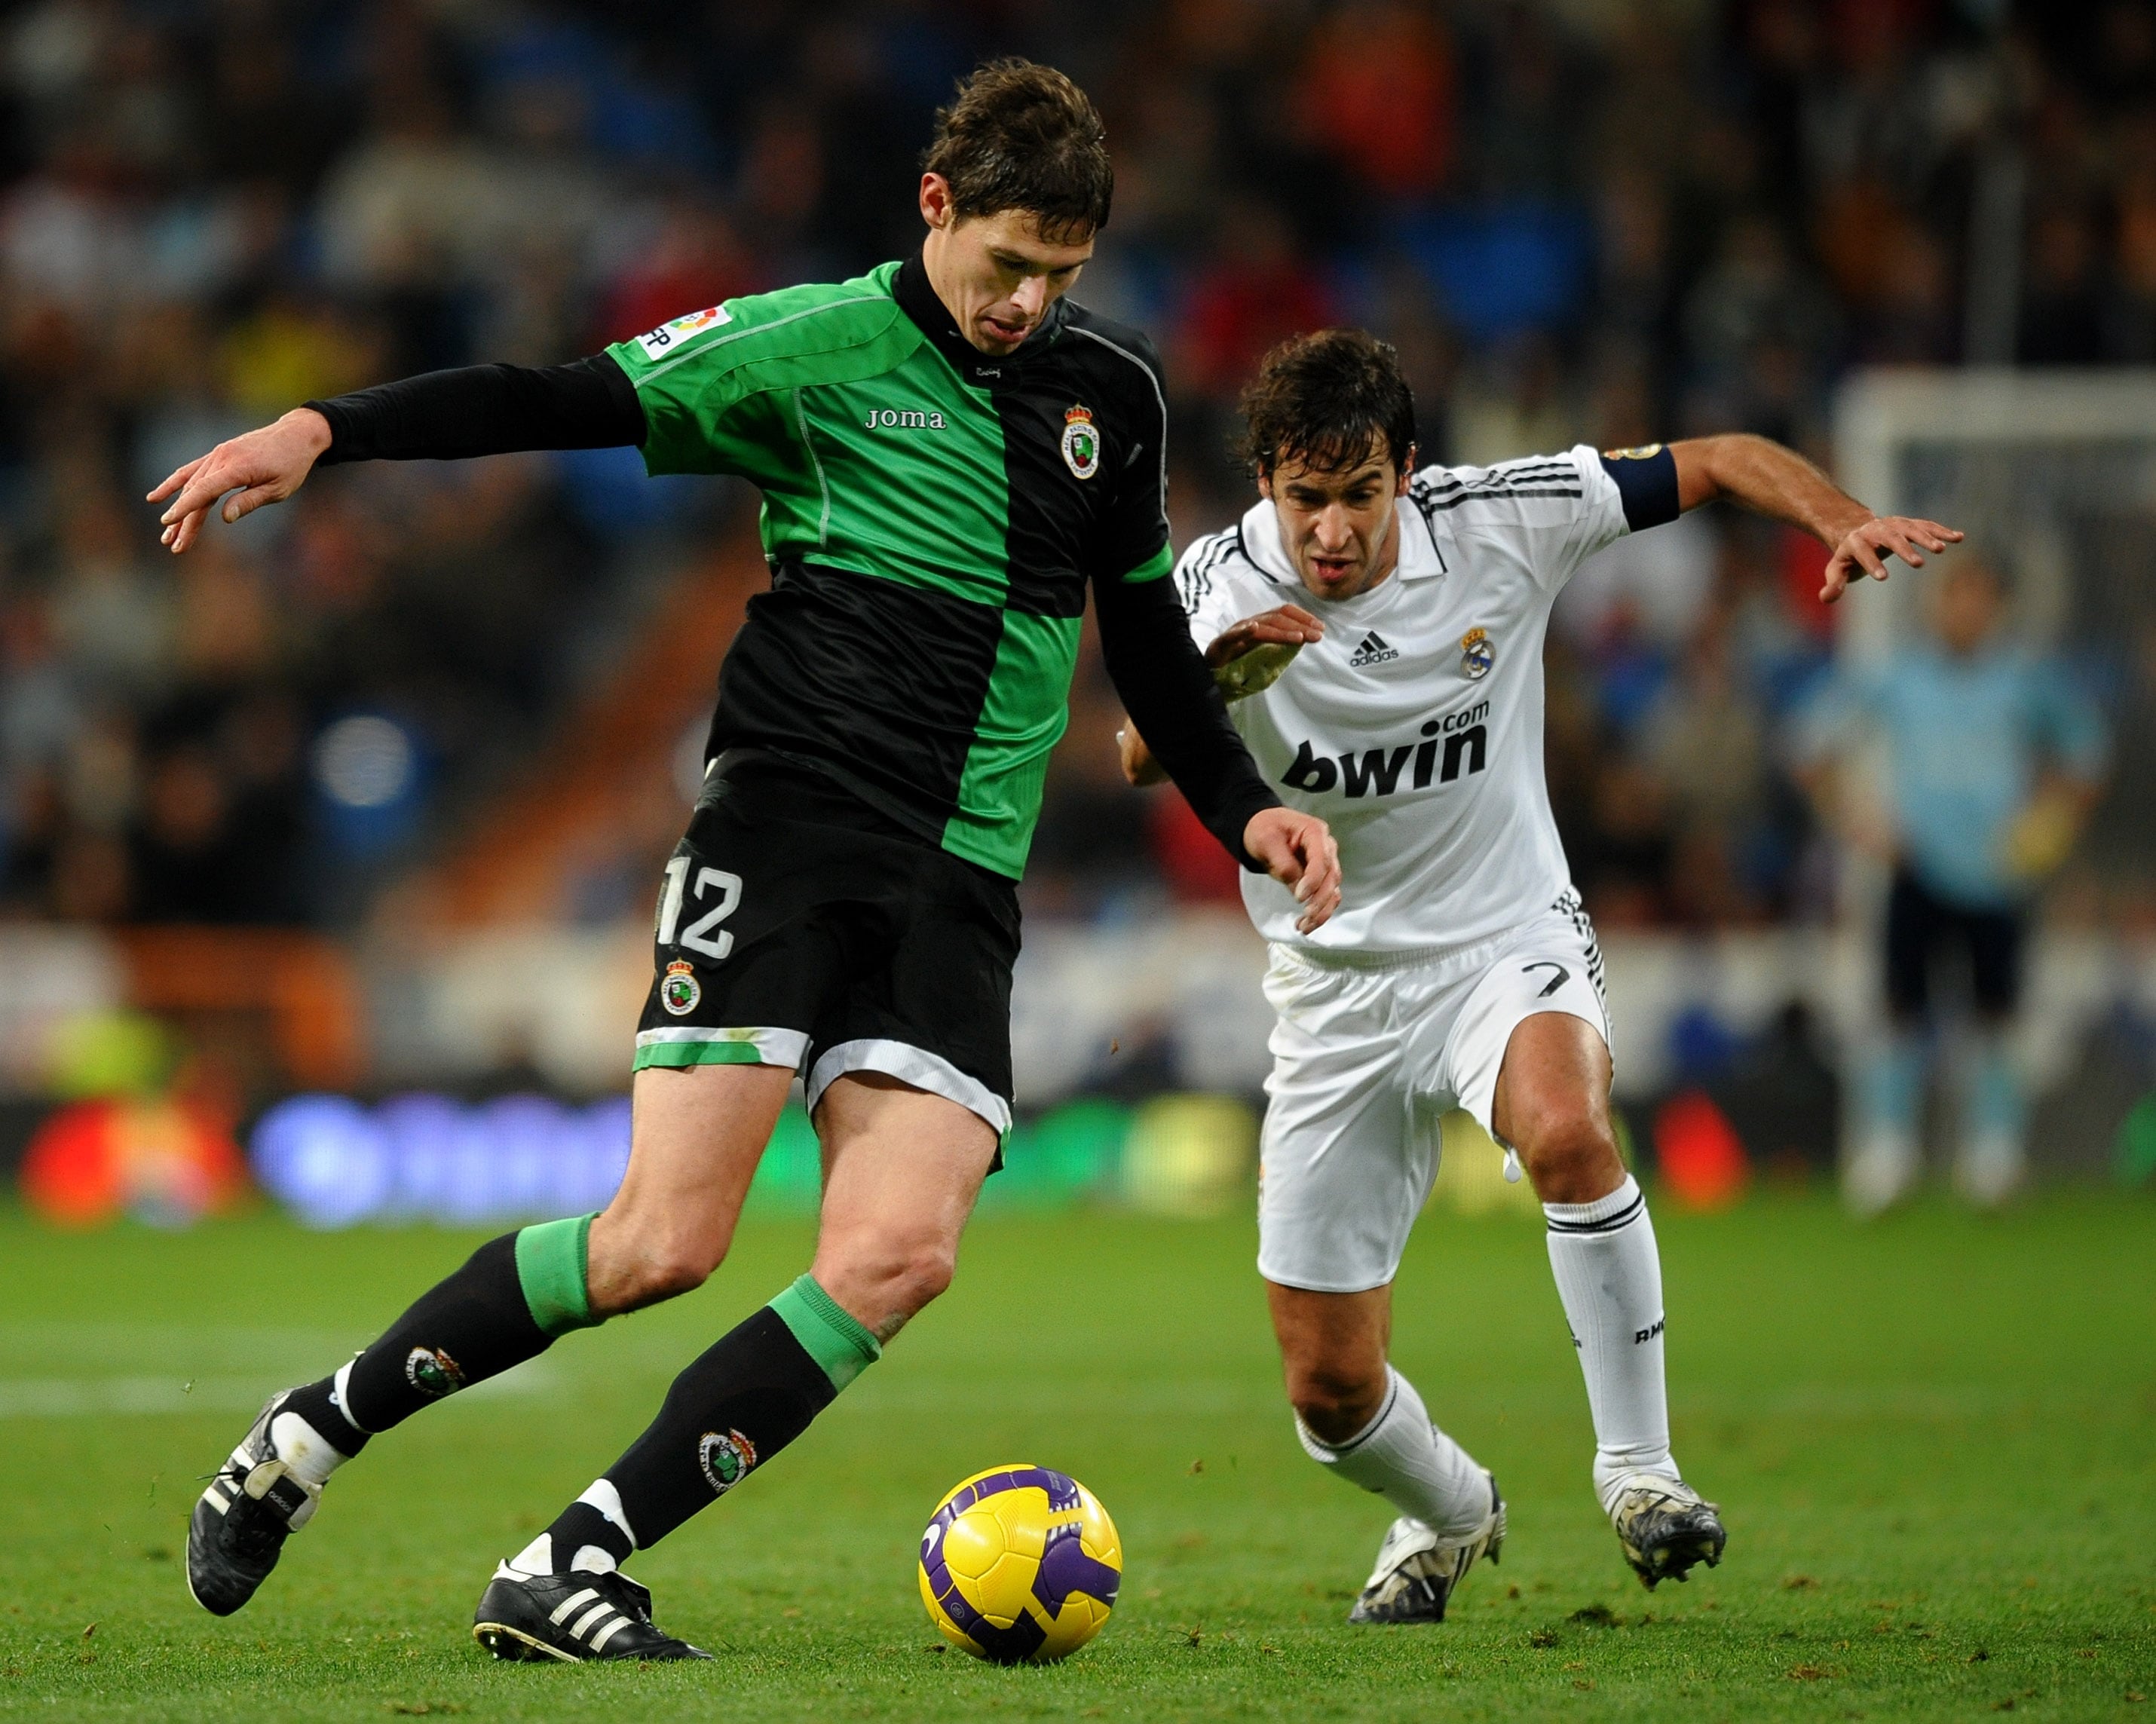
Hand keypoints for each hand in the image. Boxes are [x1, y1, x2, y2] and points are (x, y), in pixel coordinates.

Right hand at [147, 407, 333, 552]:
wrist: (295, 435)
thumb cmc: (291, 465)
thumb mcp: (278, 488)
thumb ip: (250, 501)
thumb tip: (225, 517)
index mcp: (237, 468)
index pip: (204, 490)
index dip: (185, 508)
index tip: (169, 522)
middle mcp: (222, 458)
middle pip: (196, 493)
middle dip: (183, 522)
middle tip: (173, 546)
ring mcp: (217, 455)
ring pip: (191, 485)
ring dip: (178, 510)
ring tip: (167, 535)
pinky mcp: (217, 455)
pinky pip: (191, 471)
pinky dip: (174, 484)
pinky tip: (157, 497)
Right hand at [1204, 604, 1323, 668]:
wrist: (1208, 672)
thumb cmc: (1237, 662)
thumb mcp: (1264, 652)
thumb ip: (1280, 645)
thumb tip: (1305, 638)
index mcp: (1261, 625)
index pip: (1284, 613)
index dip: (1303, 617)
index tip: (1321, 628)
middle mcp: (1250, 624)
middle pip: (1277, 618)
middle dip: (1300, 625)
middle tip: (1318, 636)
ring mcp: (1235, 633)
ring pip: (1260, 627)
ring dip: (1281, 631)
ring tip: (1299, 638)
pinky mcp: (1221, 644)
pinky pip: (1232, 635)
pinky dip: (1242, 631)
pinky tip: (1253, 628)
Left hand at [1244, 806, 1340, 933]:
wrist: (1261, 829)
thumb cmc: (1264, 828)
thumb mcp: (1266, 840)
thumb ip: (1283, 862)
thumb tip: (1296, 886)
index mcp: (1314, 832)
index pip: (1321, 859)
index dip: (1313, 880)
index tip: (1299, 897)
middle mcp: (1325, 848)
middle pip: (1332, 877)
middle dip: (1321, 899)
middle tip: (1306, 914)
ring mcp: (1324, 863)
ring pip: (1332, 890)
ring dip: (1322, 911)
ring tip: (1304, 926)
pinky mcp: (1319, 878)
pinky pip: (1325, 897)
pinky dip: (1318, 912)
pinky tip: (1305, 924)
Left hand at [1820, 514, 1962, 602]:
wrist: (1857, 531)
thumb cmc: (1848, 557)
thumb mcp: (1837, 570)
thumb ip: (1834, 584)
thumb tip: (1825, 598)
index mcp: (1855, 542)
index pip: (1863, 552)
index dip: (1871, 563)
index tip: (1882, 578)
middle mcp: (1876, 530)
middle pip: (1890, 537)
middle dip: (1903, 550)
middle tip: (1918, 564)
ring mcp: (1894, 525)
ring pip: (1911, 529)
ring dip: (1926, 537)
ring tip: (1942, 549)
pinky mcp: (1909, 524)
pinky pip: (1927, 526)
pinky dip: (1942, 531)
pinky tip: (1959, 538)